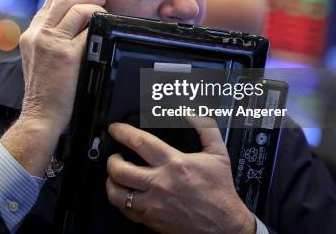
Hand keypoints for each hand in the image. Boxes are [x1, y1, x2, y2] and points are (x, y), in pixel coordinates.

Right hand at [19, 0, 105, 129]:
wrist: (40, 114)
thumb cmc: (44, 92)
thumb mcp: (36, 60)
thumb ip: (46, 40)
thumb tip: (68, 26)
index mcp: (30, 35)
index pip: (46, 5)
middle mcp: (38, 34)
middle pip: (63, 1)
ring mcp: (52, 42)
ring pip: (77, 9)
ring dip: (94, 6)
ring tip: (103, 10)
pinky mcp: (67, 53)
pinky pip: (88, 30)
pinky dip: (98, 24)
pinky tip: (104, 27)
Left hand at [105, 118, 254, 233]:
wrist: (224, 226)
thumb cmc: (220, 192)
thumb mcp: (218, 154)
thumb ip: (205, 128)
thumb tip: (192, 114)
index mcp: (175, 164)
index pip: (139, 142)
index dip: (122, 132)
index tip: (115, 129)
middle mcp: (160, 184)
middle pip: (120, 169)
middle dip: (111, 159)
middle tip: (114, 156)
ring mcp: (153, 204)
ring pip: (117, 193)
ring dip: (111, 181)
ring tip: (115, 176)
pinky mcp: (152, 220)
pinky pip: (126, 210)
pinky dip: (121, 201)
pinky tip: (126, 194)